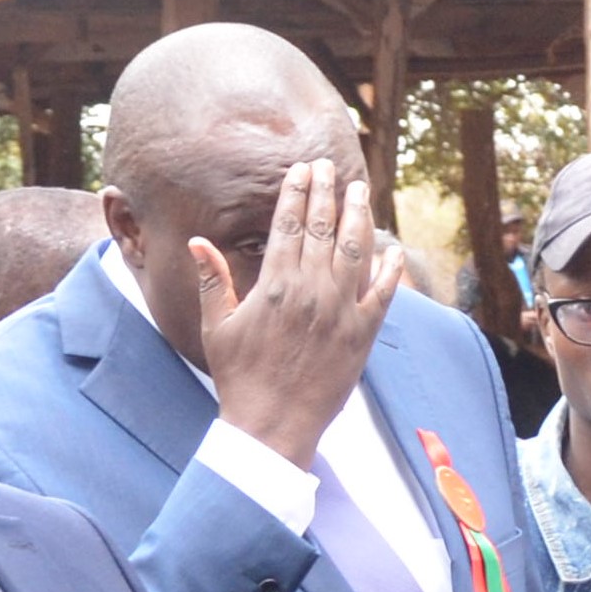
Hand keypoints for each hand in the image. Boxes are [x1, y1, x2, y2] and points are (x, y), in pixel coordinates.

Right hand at [197, 157, 398, 467]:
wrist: (272, 425)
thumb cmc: (240, 378)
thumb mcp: (218, 327)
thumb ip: (214, 281)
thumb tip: (197, 242)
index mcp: (276, 285)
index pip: (289, 224)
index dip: (297, 192)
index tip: (301, 169)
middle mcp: (312, 290)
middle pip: (323, 228)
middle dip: (327, 192)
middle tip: (330, 166)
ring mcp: (341, 311)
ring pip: (356, 249)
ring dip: (359, 215)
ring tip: (359, 190)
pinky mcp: (363, 334)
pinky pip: (383, 293)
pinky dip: (390, 268)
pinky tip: (393, 248)